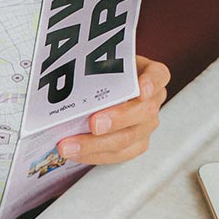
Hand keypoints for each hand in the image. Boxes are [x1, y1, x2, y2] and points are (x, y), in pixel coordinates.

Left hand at [55, 56, 169, 165]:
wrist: (103, 91)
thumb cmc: (105, 74)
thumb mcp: (102, 63)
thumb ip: (91, 66)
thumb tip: (60, 72)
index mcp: (150, 76)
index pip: (158, 75)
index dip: (151, 82)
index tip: (141, 89)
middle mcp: (151, 102)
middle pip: (143, 112)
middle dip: (117, 119)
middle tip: (94, 123)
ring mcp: (145, 125)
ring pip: (127, 138)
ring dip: (95, 144)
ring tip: (69, 145)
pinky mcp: (135, 145)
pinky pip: (117, 154)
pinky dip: (93, 154)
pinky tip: (74, 152)